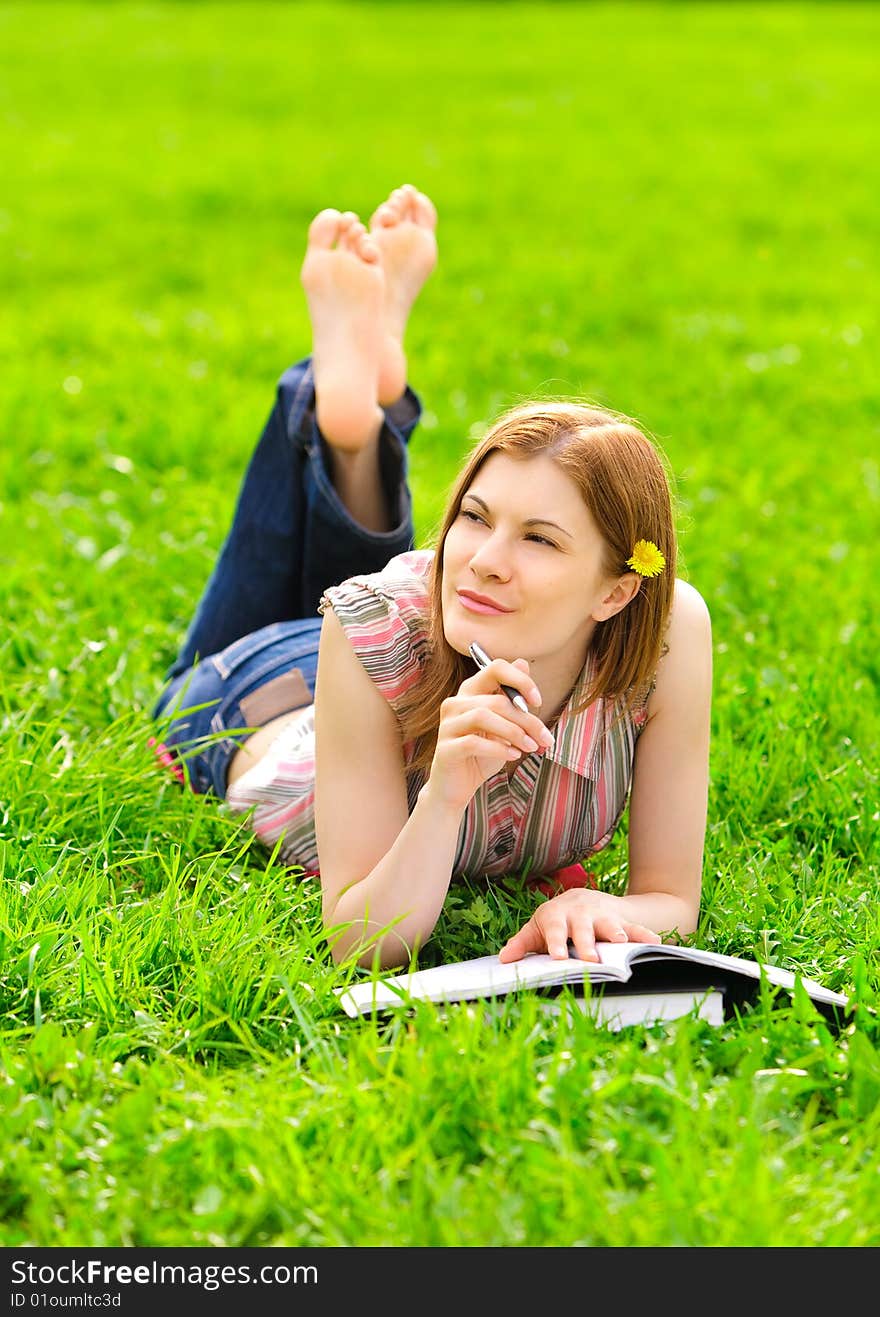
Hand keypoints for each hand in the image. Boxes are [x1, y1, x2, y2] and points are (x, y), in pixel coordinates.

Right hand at [425, 657, 553, 813]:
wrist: (458, 787)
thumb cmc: (483, 754)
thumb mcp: (504, 725)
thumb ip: (512, 698)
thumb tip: (523, 662)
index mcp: (471, 692)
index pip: (495, 668)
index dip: (520, 680)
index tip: (538, 701)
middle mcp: (455, 703)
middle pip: (497, 700)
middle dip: (526, 719)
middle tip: (544, 738)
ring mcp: (448, 725)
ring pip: (483, 716)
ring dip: (514, 732)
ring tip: (530, 747)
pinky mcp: (445, 748)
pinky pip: (473, 742)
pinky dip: (499, 748)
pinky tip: (513, 755)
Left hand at [498, 889, 661, 962]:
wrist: (584, 899)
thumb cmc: (557, 920)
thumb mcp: (538, 928)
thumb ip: (523, 943)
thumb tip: (504, 959)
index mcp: (556, 915)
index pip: (555, 929)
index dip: (556, 942)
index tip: (557, 957)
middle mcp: (579, 913)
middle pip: (583, 928)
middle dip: (586, 943)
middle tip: (591, 959)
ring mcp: (601, 916)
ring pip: (609, 925)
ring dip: (615, 934)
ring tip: (621, 945)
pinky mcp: (620, 920)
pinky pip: (633, 928)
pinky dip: (643, 934)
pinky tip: (654, 942)